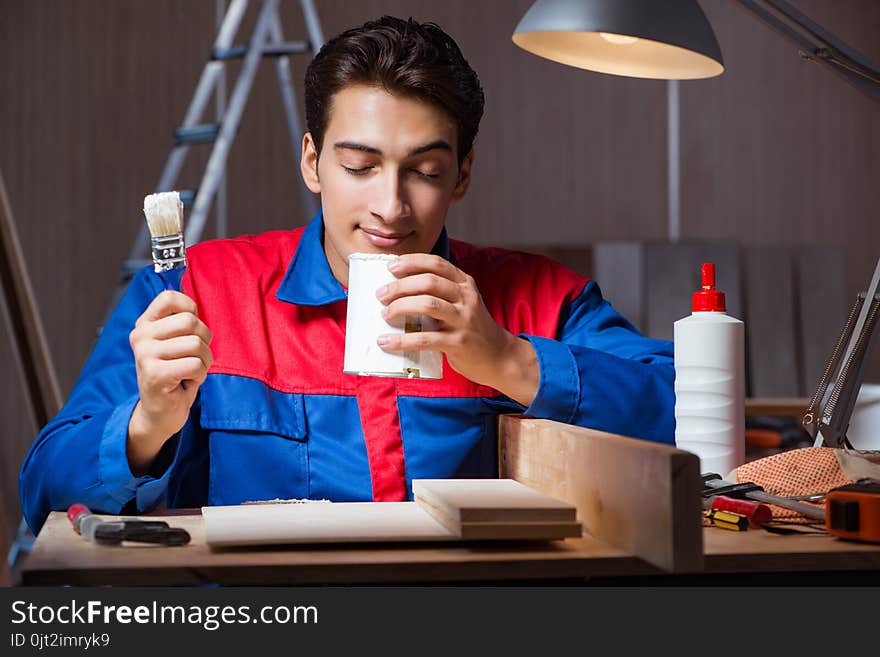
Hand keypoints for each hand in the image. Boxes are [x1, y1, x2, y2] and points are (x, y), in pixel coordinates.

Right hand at [127, 291, 212, 472]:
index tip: (190, 330)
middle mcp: (141, 336)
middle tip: (194, 358)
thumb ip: (180, 320)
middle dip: (203, 342)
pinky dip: (200, 375)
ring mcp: (145, 355)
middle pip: (190, 321)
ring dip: (203, 361)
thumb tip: (192, 296)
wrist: (160, 413)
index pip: (170, 297)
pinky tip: (186, 382)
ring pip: (196, 344)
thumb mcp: (175, 342)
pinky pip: (196, 364)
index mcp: (145, 324)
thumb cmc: (175, 374)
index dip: (191, 310)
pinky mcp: (155, 374)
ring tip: (189, 372)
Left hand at [375, 254, 538, 405]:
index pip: (437, 264)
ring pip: (427, 304)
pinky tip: (387, 342)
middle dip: (400, 286)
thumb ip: (440, 294)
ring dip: (401, 307)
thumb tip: (399, 290)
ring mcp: (463, 320)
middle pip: (429, 282)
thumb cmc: (472, 329)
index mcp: (465, 284)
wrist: (499, 356)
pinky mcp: (458, 343)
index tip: (391, 266)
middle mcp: (466, 298)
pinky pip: (425, 338)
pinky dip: (401, 340)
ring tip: (385, 314)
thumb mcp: (462, 303)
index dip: (412, 262)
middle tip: (381, 294)